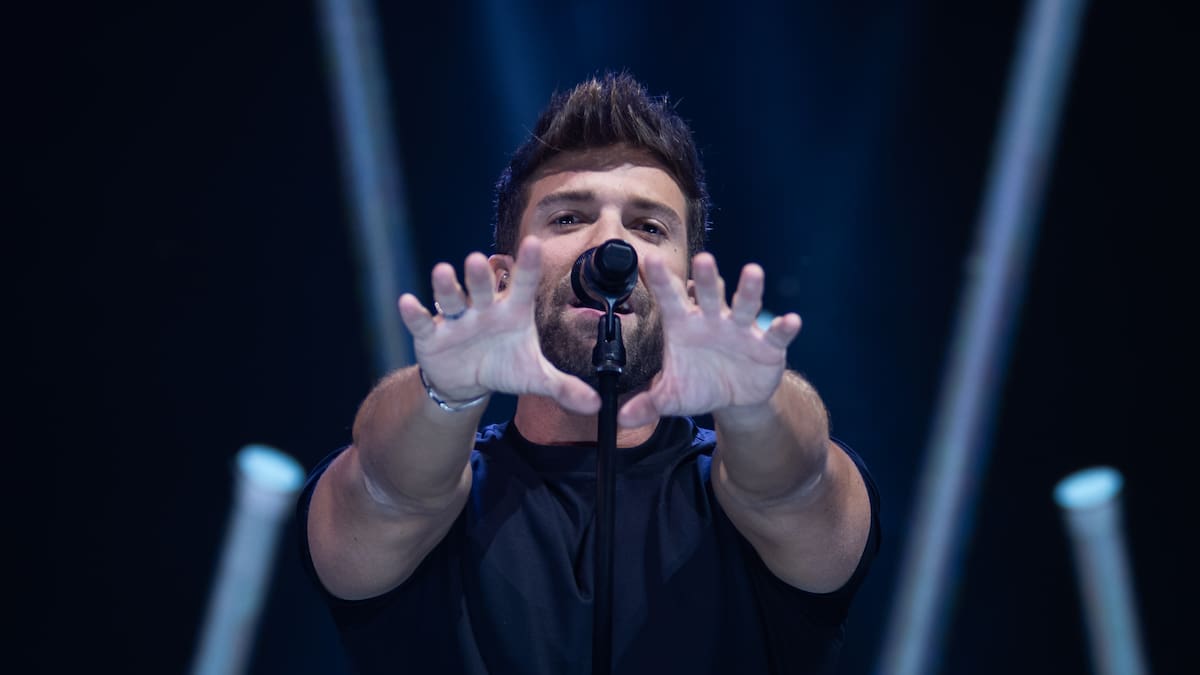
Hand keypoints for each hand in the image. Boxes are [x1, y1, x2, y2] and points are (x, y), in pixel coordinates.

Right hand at [398, 236, 600, 414]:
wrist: (467, 380)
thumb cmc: (504, 365)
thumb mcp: (535, 377)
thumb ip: (564, 387)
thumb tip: (597, 407)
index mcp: (513, 311)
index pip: (524, 284)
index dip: (529, 265)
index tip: (534, 243)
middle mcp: (484, 307)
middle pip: (482, 286)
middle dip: (480, 275)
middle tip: (479, 261)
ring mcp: (457, 318)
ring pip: (451, 297)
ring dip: (447, 286)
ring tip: (443, 272)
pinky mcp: (432, 334)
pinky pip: (422, 321)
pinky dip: (414, 313)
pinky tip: (407, 303)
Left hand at [618, 252, 801, 426]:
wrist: (734, 398)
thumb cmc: (698, 385)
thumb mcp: (671, 397)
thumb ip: (647, 404)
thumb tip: (620, 420)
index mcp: (685, 327)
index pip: (671, 301)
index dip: (661, 282)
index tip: (649, 260)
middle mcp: (713, 320)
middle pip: (710, 295)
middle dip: (707, 278)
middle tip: (703, 259)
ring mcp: (742, 329)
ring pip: (745, 305)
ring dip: (749, 290)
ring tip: (753, 272)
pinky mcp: (767, 345)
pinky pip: (776, 334)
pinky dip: (783, 328)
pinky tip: (791, 321)